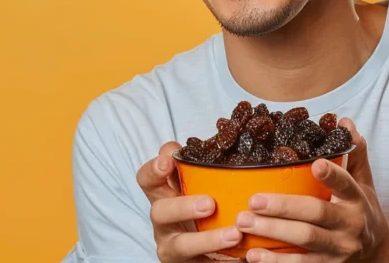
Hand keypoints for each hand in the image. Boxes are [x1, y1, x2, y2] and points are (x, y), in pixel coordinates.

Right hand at [136, 142, 242, 261]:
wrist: (210, 250)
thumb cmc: (207, 210)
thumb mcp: (204, 184)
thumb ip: (205, 166)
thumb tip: (225, 139)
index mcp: (164, 195)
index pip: (147, 178)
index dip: (153, 169)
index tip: (169, 161)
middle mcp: (163, 220)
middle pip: (159, 211)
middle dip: (182, 207)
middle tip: (210, 204)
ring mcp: (172, 245)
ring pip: (180, 245)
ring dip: (207, 240)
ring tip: (235, 234)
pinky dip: (220, 260)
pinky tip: (240, 257)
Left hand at [234, 119, 388, 261]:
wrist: (377, 252)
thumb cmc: (361, 209)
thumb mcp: (363, 182)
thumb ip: (353, 153)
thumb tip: (344, 122)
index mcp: (357, 199)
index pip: (346, 184)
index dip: (332, 174)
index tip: (316, 163)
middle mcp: (349, 225)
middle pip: (317, 215)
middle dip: (283, 208)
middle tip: (254, 200)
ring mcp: (338, 249)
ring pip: (304, 241)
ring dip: (272, 233)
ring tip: (244, 223)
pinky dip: (275, 262)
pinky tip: (253, 255)